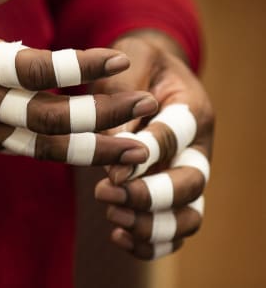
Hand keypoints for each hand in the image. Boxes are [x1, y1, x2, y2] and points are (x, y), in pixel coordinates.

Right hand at [0, 0, 158, 165]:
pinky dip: (58, 153)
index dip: (78, 67)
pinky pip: (20, 150)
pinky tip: (88, 151)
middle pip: (47, 117)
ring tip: (136, 149)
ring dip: (90, 148)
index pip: (32, 69)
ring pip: (39, 145)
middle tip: (147, 108)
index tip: (118, 58)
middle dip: (101, 116)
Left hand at [93, 33, 214, 258]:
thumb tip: (115, 159)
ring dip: (151, 224)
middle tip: (106, 193)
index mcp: (191, 107)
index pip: (175, 136)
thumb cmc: (134, 64)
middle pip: (192, 185)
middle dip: (150, 196)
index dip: (145, 155)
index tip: (111, 170)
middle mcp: (197, 145)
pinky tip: (118, 235)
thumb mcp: (126, 67)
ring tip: (112, 216)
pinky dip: (151, 242)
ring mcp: (189, 171)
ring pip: (189, 215)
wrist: (147, 68)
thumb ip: (121, 103)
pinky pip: (174, 229)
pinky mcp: (174, 191)